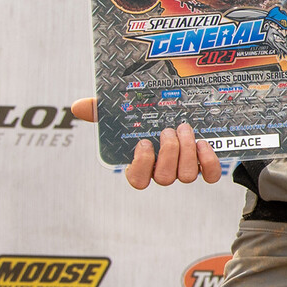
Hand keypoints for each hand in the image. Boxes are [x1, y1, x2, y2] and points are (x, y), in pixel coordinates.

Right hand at [71, 98, 221, 187]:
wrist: (186, 117)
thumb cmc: (149, 120)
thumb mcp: (125, 114)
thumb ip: (101, 111)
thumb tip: (78, 106)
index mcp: (142, 164)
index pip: (138, 180)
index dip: (142, 165)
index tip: (144, 142)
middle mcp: (163, 171)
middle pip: (164, 177)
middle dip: (169, 152)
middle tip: (169, 130)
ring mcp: (184, 171)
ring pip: (186, 176)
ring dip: (187, 151)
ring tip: (185, 129)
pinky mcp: (205, 168)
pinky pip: (209, 175)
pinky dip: (208, 162)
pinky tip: (203, 144)